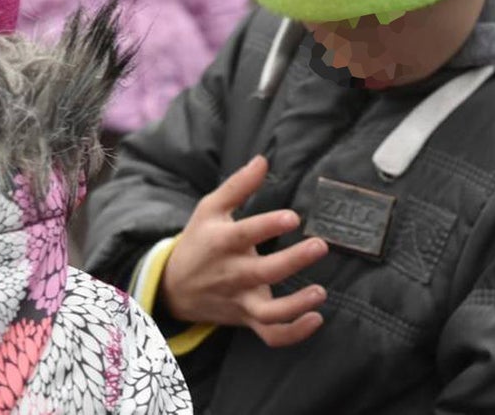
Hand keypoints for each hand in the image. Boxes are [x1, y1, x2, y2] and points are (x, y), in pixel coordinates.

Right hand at [160, 155, 328, 347]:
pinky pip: (271, 336)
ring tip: (321, 292)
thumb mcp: (210, 208)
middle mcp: (231, 273)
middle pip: (263, 272)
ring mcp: (240, 300)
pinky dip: (294, 333)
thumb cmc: (198, 240)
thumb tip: (263, 159)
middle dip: (293, 261)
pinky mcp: (248, 319)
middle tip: (320, 245)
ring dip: (295, 305)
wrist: (174, 287)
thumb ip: (238, 185)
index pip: (245, 234)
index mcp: (221, 242)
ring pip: (268, 312)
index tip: (293, 216)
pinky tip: (317, 318)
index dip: (268, 226)